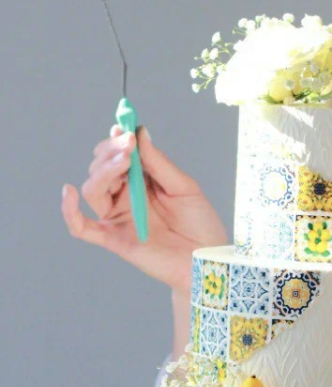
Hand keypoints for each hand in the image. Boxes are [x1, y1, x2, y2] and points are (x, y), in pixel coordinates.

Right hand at [61, 124, 227, 296]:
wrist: (207, 258)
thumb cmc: (201, 223)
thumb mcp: (185, 187)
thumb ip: (159, 163)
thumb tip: (140, 132)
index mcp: (143, 181)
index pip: (120, 156)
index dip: (119, 140)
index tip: (125, 128)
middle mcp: (126, 197)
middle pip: (102, 169)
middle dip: (111, 152)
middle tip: (128, 145)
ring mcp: (118, 217)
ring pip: (93, 189)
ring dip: (102, 171)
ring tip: (123, 162)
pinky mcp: (114, 239)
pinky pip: (81, 227)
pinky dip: (69, 211)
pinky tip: (69, 192)